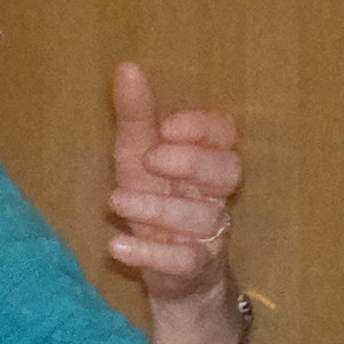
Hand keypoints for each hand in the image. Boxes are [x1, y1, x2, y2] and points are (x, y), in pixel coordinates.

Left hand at [104, 62, 241, 303]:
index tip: (167, 127)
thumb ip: (136, 118)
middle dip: (190, 161)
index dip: (202, 128)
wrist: (172, 276)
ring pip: (202, 217)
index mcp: (205, 162)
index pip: (225, 135)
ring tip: (115, 201)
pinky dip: (151, 255)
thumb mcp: (138, 160)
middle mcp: (214, 195)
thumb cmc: (156, 203)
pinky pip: (184, 262)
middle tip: (150, 160)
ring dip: (156, 208)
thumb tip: (127, 67)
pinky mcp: (195, 270)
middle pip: (227, 170)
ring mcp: (209, 235)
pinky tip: (117, 247)